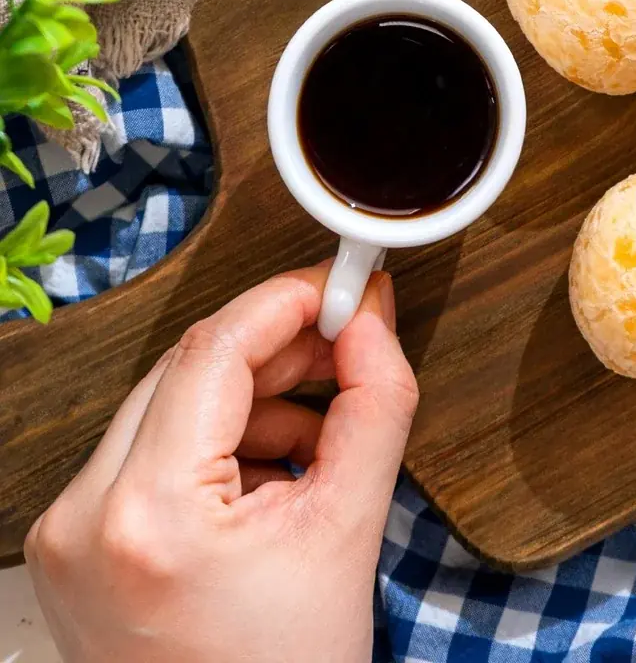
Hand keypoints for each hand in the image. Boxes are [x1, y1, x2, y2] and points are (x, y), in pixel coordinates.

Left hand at [24, 265, 418, 662]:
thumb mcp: (351, 529)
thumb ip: (375, 405)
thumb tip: (371, 321)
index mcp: (148, 514)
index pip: (213, 350)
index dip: (290, 302)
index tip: (346, 287)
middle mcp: (83, 517)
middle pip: (187, 370)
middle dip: (278, 351)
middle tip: (350, 345)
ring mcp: (66, 533)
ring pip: (168, 405)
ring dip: (253, 400)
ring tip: (320, 437)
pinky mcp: (73, 543)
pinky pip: (149, 451)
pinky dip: (218, 443)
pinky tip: (274, 474)